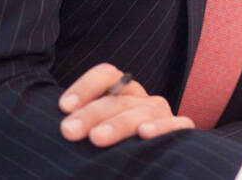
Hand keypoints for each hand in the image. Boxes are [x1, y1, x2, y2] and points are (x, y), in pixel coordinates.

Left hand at [58, 63, 193, 145]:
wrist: (151, 167)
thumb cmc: (112, 149)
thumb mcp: (96, 130)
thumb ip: (83, 125)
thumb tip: (62, 127)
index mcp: (121, 92)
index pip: (107, 75)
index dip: (85, 86)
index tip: (63, 107)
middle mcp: (142, 99)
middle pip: (118, 98)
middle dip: (91, 113)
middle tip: (69, 130)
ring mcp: (161, 114)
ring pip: (142, 112)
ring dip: (118, 124)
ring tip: (97, 138)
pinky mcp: (180, 130)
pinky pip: (177, 125)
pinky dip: (161, 128)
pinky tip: (144, 133)